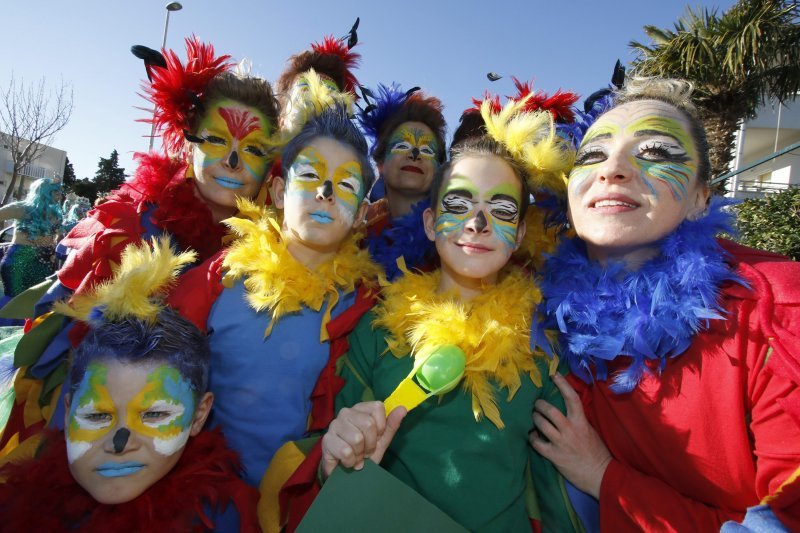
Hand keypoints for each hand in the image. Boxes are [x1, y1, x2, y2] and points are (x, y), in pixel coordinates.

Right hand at [321, 401, 406, 477]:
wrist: (345, 473)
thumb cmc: (363, 453)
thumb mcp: (381, 440)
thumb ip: (391, 425)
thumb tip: (402, 408)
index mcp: (361, 408)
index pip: (377, 407)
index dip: (381, 428)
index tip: (376, 438)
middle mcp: (346, 412)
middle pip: (368, 424)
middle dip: (370, 444)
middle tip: (365, 451)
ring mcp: (334, 425)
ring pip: (357, 438)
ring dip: (359, 454)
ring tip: (356, 456)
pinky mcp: (326, 440)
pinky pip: (346, 451)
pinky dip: (350, 461)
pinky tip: (347, 462)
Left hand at [530, 373, 611, 497]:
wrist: (600, 475)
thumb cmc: (597, 452)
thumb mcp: (590, 430)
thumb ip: (578, 419)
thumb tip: (566, 408)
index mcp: (581, 422)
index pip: (572, 398)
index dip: (562, 384)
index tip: (553, 375)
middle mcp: (570, 430)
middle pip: (549, 410)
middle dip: (539, 405)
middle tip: (537, 404)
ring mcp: (561, 443)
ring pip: (541, 424)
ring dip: (535, 418)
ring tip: (534, 417)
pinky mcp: (554, 455)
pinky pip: (537, 443)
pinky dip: (532, 437)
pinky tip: (533, 436)